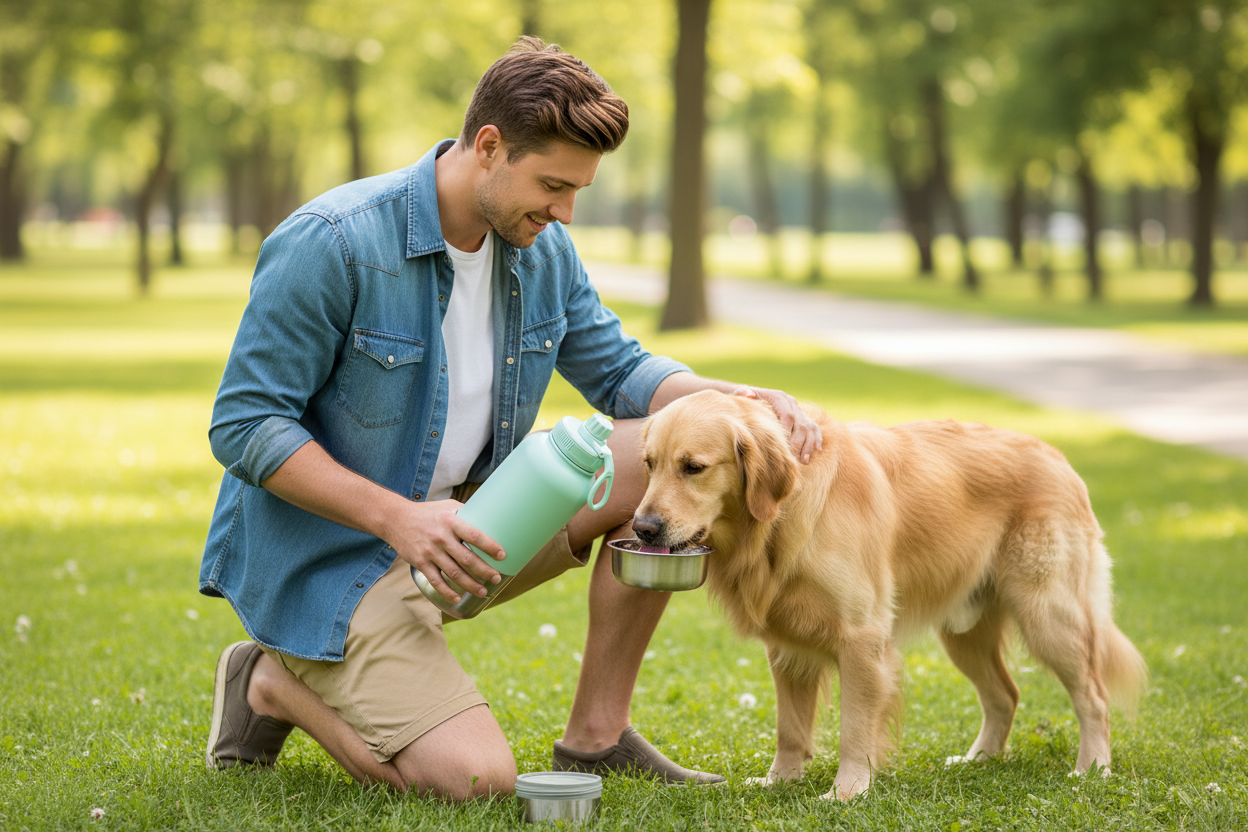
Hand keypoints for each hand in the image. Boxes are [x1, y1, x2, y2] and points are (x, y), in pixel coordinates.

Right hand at [388, 499, 506, 602]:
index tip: (502, 555)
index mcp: (451, 522)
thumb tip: (491, 519)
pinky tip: (458, 598)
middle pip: (467, 559)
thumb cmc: (428, 512)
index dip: (490, 546)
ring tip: (483, 591)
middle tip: (496, 578)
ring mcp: (430, 552)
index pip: (475, 536)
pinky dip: (447, 592)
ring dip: (470, 585)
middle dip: (484, 571)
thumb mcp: (448, 506)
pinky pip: (436, 581)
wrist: (396, 519)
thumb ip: (467, 513)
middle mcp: (441, 537)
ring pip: (454, 573)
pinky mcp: (420, 563)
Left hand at [732, 386, 822, 463]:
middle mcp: (790, 401)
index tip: (783, 448)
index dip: (787, 433)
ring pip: (809, 427)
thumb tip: (749, 393)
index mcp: (778, 397)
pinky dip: (816, 438)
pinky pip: (814, 427)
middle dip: (798, 443)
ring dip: (808, 445)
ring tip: (804, 461)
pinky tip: (818, 450)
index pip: (787, 416)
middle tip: (793, 459)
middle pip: (800, 424)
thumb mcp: (739, 395)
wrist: (750, 398)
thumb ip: (742, 393)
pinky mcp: (802, 417)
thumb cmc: (743, 401)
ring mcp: (798, 409)